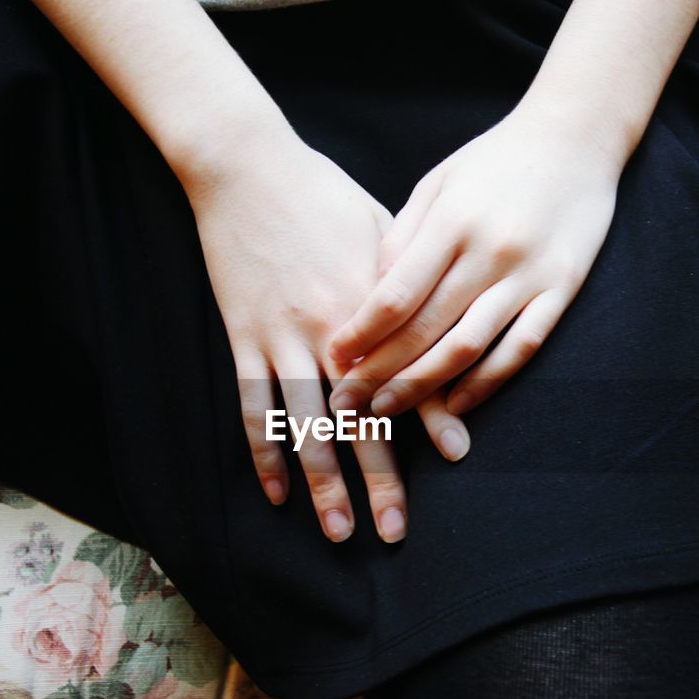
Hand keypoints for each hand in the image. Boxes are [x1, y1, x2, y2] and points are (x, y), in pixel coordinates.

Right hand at [184, 137, 469, 542]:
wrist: (247, 167)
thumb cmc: (325, 197)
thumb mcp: (381, 234)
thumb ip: (409, 290)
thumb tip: (443, 334)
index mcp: (373, 303)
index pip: (408, 372)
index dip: (430, 418)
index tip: (456, 460)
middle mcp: (329, 329)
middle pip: (358, 418)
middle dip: (377, 480)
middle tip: (393, 531)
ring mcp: (280, 337)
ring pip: (304, 425)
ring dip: (322, 483)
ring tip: (336, 531)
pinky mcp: (242, 337)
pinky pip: (252, 407)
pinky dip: (264, 453)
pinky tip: (276, 494)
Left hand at [325, 106, 621, 418]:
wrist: (577, 136)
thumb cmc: (497, 160)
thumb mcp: (439, 182)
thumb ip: (404, 236)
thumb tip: (371, 295)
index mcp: (453, 219)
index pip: (396, 293)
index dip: (361, 332)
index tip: (334, 358)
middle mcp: (490, 250)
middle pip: (426, 328)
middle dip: (380, 371)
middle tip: (347, 402)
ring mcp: (530, 274)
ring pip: (469, 346)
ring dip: (423, 386)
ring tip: (388, 410)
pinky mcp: (562, 289)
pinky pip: (520, 348)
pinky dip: (486, 382)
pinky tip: (454, 403)